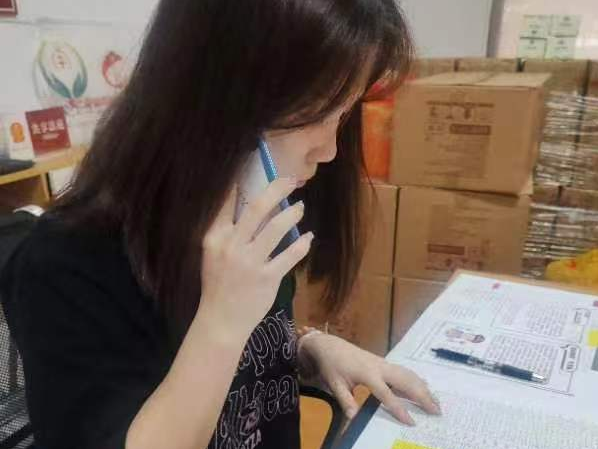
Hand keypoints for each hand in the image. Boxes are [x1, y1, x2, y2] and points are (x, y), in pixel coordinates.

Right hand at [199, 178, 312, 338]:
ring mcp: (250, 262)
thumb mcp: (213, 255)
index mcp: (215, 237)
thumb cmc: (218, 285)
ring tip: (300, 208)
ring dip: (292, 214)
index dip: (242, 181)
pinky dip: (302, 244)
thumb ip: (227, 232)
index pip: (228, 202)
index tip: (258, 168)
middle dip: (277, 189)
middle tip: (291, 180)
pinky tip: (307, 238)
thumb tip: (249, 207)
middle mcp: (232, 246)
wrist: (221, 321)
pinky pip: (290, 255)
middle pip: (257, 208)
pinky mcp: (267, 278)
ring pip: (276, 228)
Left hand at [298, 331, 440, 424]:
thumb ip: (345, 401)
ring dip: (423, 388)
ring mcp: (384, 363)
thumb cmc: (332, 366)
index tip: (411, 421)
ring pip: (408, 374)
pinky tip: (425, 388)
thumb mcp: (335, 384)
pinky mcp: (384, 362)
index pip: (386, 394)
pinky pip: (404, 371)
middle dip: (422, 396)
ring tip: (436, 403)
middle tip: (436, 411)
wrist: (330, 346)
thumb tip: (354, 418)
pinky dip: (417, 380)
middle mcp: (380, 366)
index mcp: (367, 373)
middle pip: (405, 381)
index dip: (399, 408)